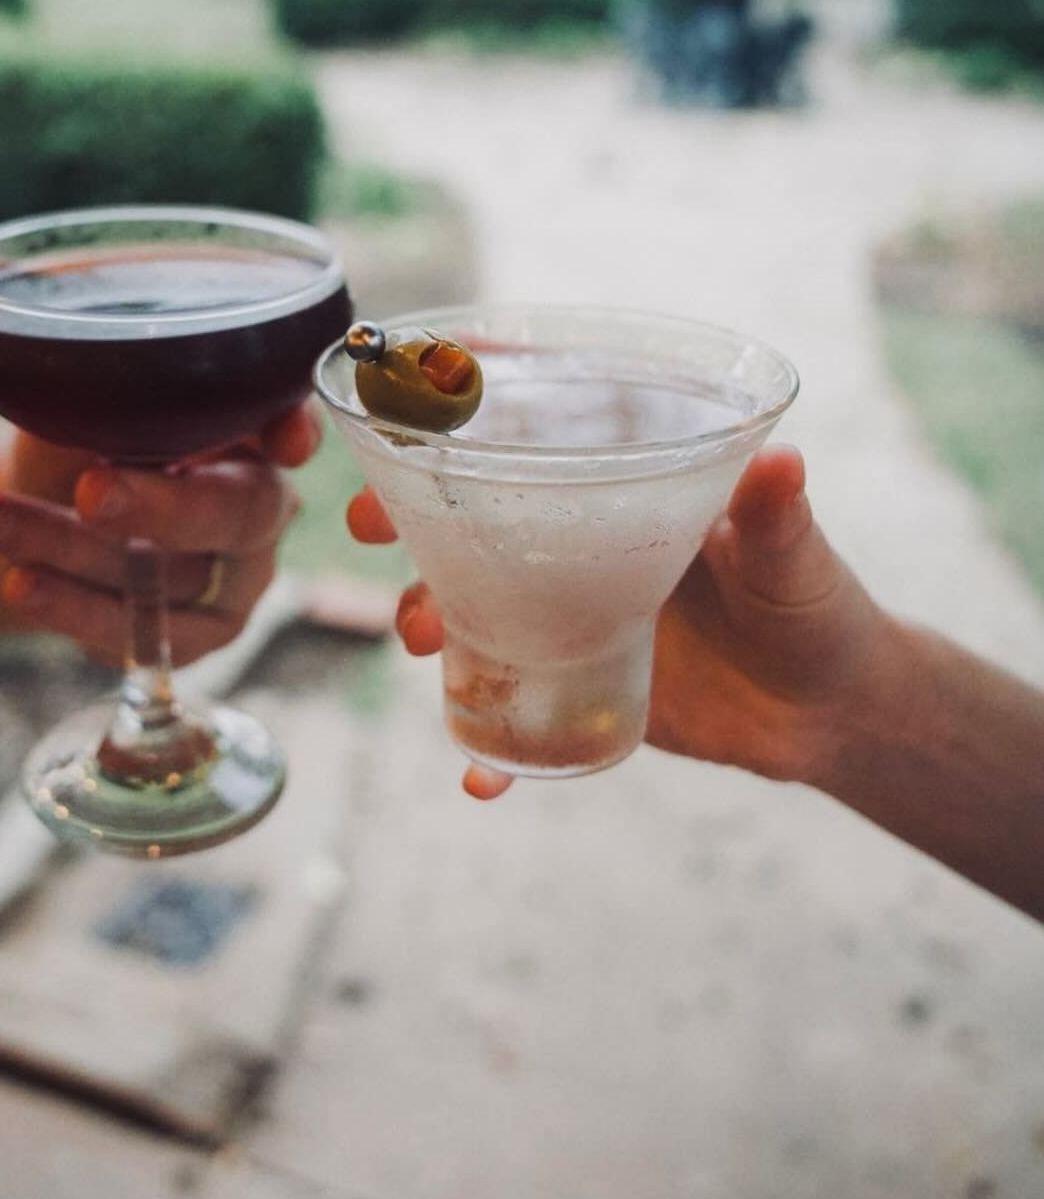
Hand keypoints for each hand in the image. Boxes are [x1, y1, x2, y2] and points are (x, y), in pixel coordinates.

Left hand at [0, 404, 319, 668]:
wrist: (39, 506)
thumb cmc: (81, 439)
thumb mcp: (91, 405)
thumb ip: (113, 399)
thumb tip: (93, 392)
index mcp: (251, 431)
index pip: (291, 422)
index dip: (295, 431)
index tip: (286, 442)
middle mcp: (261, 504)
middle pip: (238, 511)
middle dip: (162, 506)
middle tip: (90, 492)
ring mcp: (236, 579)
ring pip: (174, 575)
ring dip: (73, 548)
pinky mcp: (196, 636)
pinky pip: (145, 634)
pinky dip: (74, 608)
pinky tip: (21, 582)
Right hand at [348, 446, 899, 799]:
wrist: (829, 714)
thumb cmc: (817, 610)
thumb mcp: (796, 560)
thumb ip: (780, 517)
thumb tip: (782, 461)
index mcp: (625, 492)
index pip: (530, 442)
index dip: (460, 426)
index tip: (406, 418)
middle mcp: (581, 546)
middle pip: (473, 521)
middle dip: (408, 517)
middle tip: (369, 528)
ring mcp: (567, 616)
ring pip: (471, 607)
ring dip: (425, 617)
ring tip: (420, 638)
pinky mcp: (574, 684)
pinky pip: (511, 711)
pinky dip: (488, 750)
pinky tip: (481, 780)